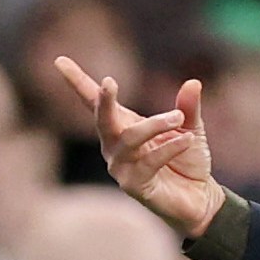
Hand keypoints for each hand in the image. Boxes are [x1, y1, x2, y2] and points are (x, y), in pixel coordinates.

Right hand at [54, 56, 224, 239]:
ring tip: (179, 118)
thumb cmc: (188, 161)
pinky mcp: (133, 185)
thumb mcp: (190, 127)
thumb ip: (188, 107)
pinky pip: (148, 161)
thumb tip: (193, 82)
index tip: (60, 60)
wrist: (200, 198)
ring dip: (155, 124)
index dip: (77, 81)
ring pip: (129, 138)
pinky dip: (169, 147)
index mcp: (124, 125)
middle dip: (104, 100)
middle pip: (102, 119)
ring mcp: (121, 166)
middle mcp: (116, 145)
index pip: (95, 101)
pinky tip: (186, 140)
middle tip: (110, 81)